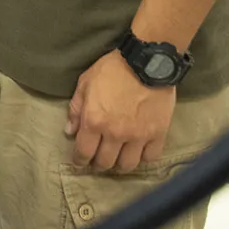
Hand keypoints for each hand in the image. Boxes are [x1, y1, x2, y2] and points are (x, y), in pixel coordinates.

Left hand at [67, 50, 177, 171]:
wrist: (146, 62)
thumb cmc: (112, 69)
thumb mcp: (85, 83)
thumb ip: (76, 109)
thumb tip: (69, 131)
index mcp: (94, 121)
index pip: (83, 152)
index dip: (79, 161)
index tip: (79, 163)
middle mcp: (115, 133)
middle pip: (105, 163)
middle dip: (98, 165)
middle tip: (97, 162)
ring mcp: (138, 136)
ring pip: (127, 165)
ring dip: (120, 166)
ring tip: (117, 160)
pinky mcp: (158, 134)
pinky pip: (151, 157)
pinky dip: (144, 158)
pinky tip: (139, 153)